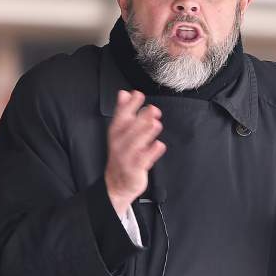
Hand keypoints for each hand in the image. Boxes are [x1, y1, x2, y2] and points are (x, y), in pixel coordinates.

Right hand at [105, 89, 165, 214]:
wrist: (118, 182)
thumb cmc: (122, 153)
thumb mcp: (119, 131)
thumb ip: (123, 112)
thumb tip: (124, 93)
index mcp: (116, 131)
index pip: (120, 115)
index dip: (129, 104)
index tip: (138, 95)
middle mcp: (120, 143)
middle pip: (129, 128)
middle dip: (141, 118)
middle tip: (153, 110)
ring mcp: (126, 156)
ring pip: (136, 143)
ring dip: (146, 133)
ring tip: (156, 124)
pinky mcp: (135, 169)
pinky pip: (143, 160)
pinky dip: (151, 153)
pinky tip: (159, 145)